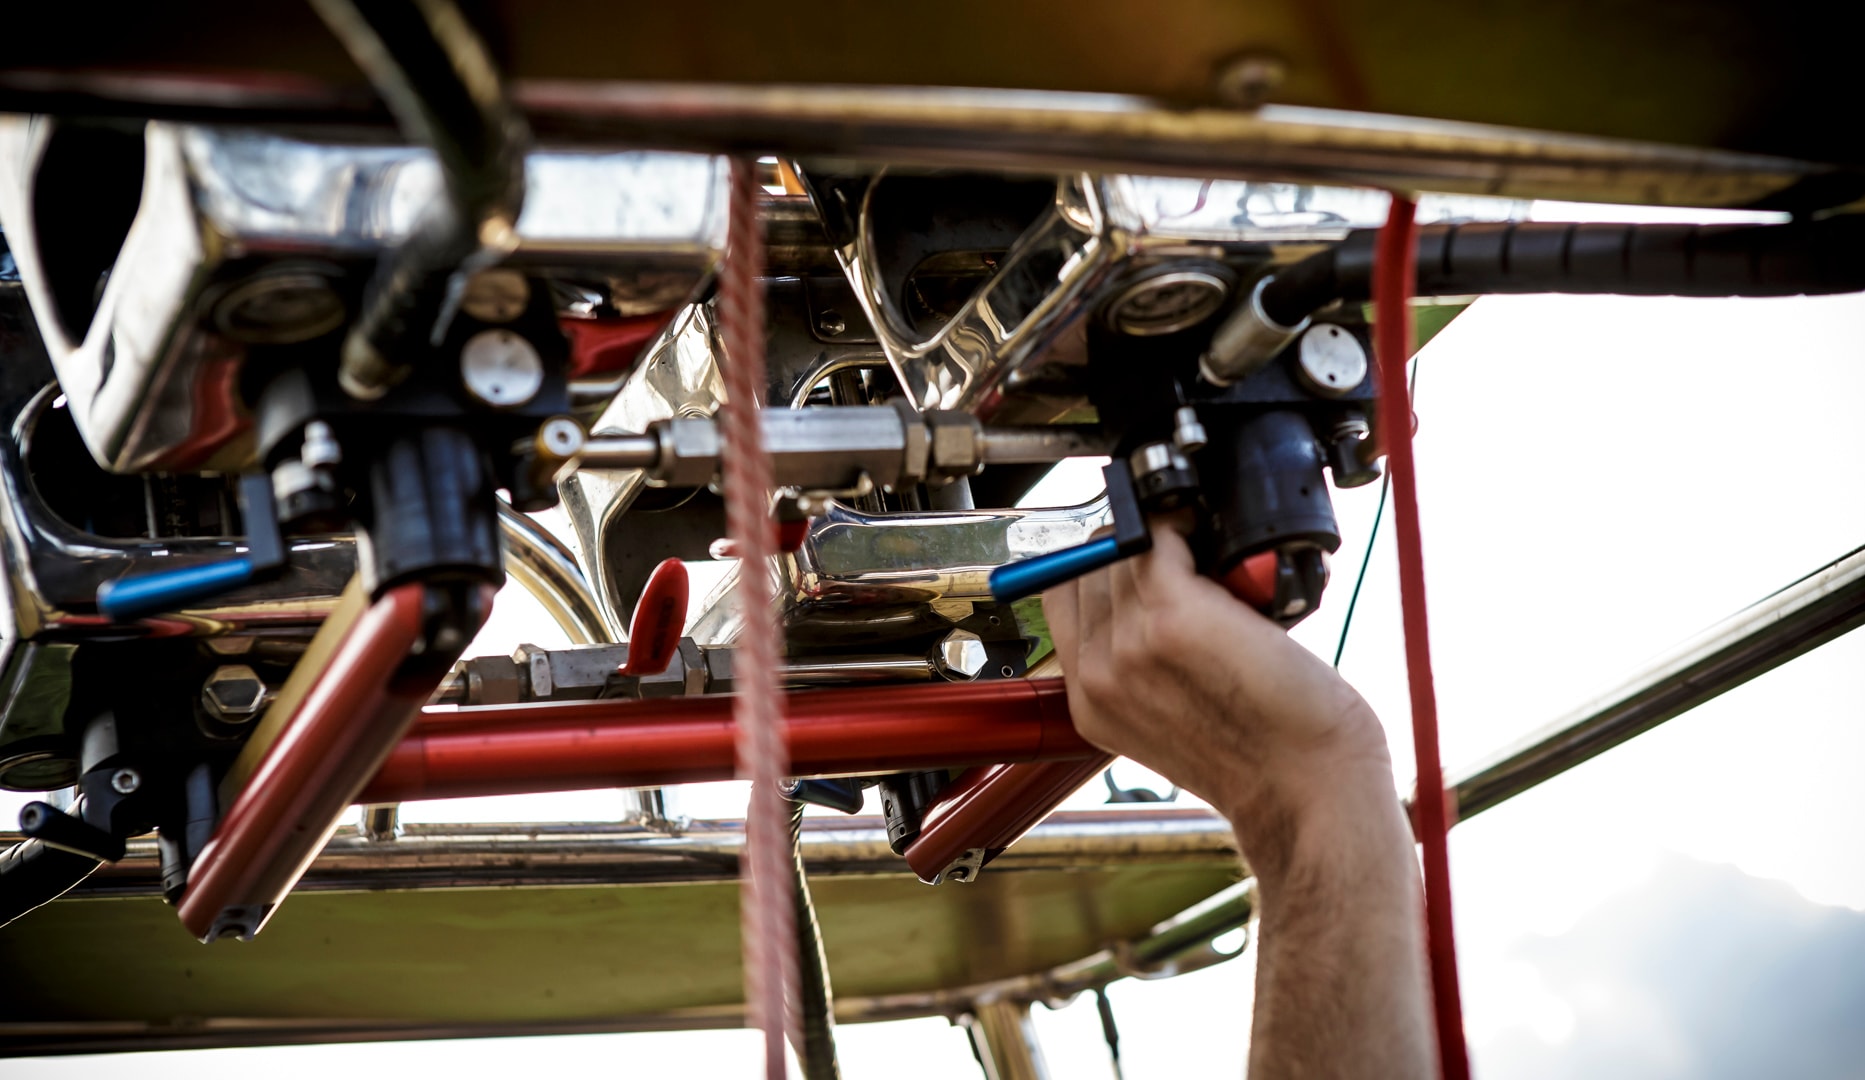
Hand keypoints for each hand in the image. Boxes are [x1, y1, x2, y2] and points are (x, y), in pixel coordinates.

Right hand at [1041, 526, 1394, 875]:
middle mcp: (1099, 673)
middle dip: (1136, 552)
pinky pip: (1158, 536)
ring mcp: (1130, 643)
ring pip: (1123, 547)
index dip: (1104, 570)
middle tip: (1190, 563)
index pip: (1062, 594)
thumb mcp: (1173, 718)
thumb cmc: (1267, 756)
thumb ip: (1142, 662)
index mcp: (1090, 701)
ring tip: (1214, 566)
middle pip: (1090, 565)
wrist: (1309, 786)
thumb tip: (1151, 592)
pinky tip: (1223, 556)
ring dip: (1166, 539)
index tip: (1145, 566)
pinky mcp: (1175, 615)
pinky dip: (1188, 530)